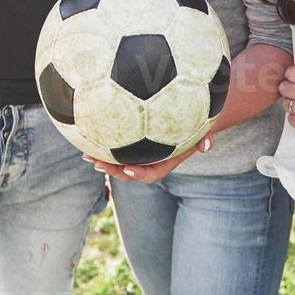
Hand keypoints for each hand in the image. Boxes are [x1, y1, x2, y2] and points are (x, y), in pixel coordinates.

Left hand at [82, 135, 211, 184]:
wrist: (186, 120)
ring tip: (86, 153)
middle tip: (97, 163)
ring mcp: (138, 154)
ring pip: (118, 162)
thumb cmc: (194, 125)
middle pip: (129, 172)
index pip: (151, 174)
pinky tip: (88, 136)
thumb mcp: (205, 132)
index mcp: (164, 162)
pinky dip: (103, 145)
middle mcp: (149, 161)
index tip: (129, 169)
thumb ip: (207, 139)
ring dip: (102, 160)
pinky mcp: (130, 145)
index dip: (139, 174)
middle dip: (113, 170)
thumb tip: (208, 146)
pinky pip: (116, 148)